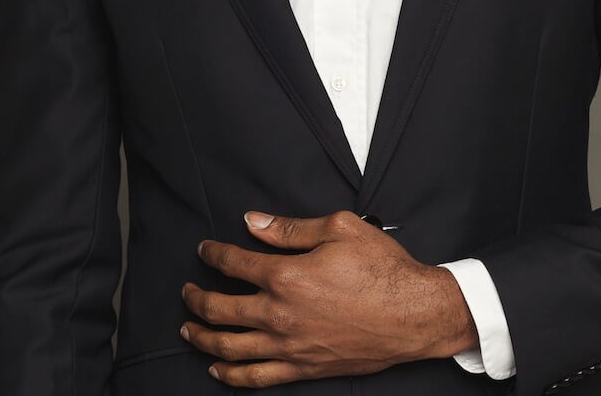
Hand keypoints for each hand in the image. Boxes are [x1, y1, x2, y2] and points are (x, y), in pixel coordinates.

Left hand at [180, 209, 477, 386]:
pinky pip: (258, 378)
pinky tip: (218, 369)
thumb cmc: (382, 267)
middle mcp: (281, 315)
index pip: (235, 263)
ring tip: (188, 328)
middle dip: (198, 298)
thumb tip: (254, 222)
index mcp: (288, 275)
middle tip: (187, 290)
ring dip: (204, 337)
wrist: (414, 314)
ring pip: (232, 347)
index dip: (214, 254)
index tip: (204, 250)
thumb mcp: (340, 228)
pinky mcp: (304, 369)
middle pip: (222, 309)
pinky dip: (232, 375)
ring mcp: (291, 347)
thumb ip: (291, 228)